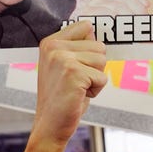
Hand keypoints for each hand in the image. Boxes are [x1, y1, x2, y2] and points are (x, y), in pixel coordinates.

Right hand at [33, 21, 107, 142]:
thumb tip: (94, 28)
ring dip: (95, 79)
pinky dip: (96, 90)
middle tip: (76, 82)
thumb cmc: (62, 96)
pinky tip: (79, 95)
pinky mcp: (74, 73)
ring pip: (102, 60)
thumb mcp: (65, 65)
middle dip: (95, 67)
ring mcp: (62, 59)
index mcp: (50, 42)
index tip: (79, 65)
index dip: (90, 48)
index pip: (86, 26)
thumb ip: (77, 47)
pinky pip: (102, 77)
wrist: (50, 125)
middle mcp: (54, 47)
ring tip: (77, 88)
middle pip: (99, 46)